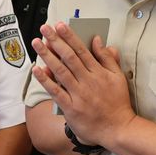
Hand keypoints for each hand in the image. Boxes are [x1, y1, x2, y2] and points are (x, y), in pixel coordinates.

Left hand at [30, 22, 134, 149]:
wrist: (118, 129)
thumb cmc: (118, 103)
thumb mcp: (118, 77)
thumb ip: (107, 58)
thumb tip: (98, 40)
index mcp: (99, 72)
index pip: (82, 50)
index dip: (69, 36)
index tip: (60, 25)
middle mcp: (88, 81)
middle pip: (69, 57)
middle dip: (56, 41)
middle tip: (45, 28)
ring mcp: (79, 95)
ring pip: (60, 71)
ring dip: (48, 56)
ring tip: (37, 43)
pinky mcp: (71, 108)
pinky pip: (56, 91)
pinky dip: (46, 80)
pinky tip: (37, 69)